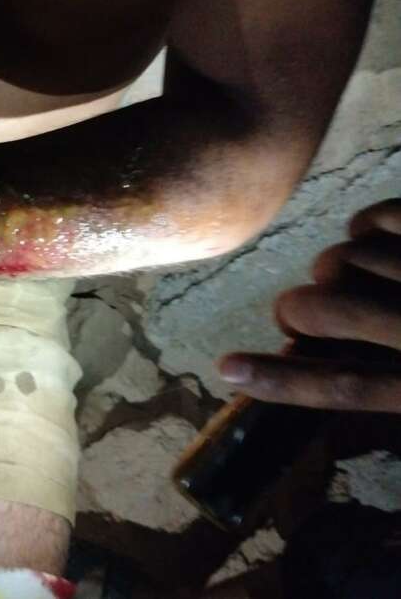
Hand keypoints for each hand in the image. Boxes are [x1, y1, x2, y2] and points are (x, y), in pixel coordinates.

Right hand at [219, 198, 400, 412]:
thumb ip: (387, 391)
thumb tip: (307, 363)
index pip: (344, 385)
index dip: (281, 380)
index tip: (226, 368)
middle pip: (326, 310)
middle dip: (297, 311)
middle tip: (297, 317)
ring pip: (347, 260)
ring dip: (332, 268)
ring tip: (347, 279)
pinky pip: (382, 217)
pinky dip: (364, 224)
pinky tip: (366, 237)